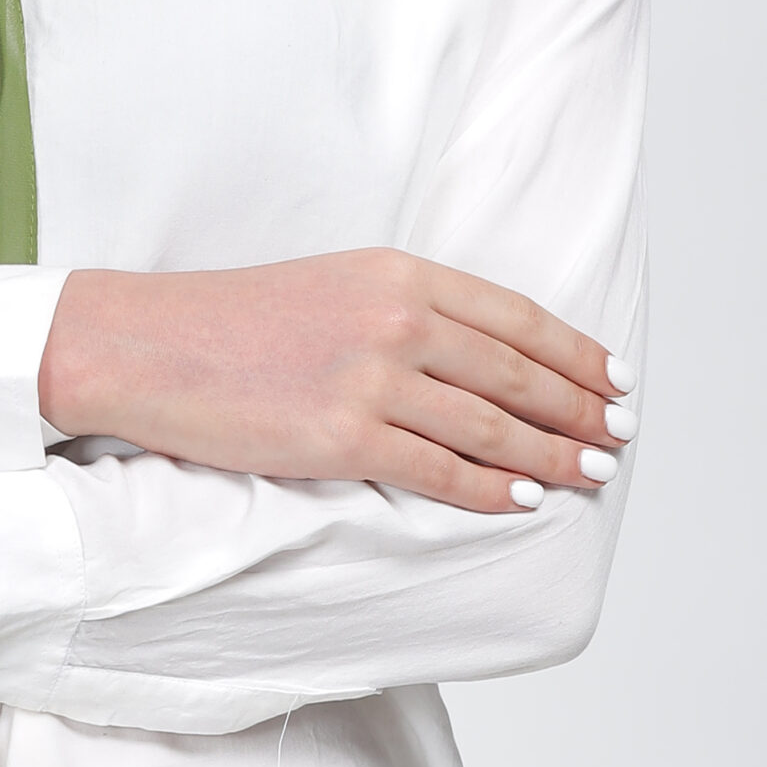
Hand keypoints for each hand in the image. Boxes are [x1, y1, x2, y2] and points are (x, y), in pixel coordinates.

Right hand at [39, 251, 635, 513]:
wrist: (147, 345)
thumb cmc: (230, 319)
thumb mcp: (330, 285)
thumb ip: (404, 309)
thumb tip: (479, 358)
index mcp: (393, 271)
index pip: (514, 316)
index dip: (575, 354)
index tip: (613, 379)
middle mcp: (394, 319)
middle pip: (517, 372)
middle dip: (580, 409)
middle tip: (619, 435)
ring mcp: (371, 380)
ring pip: (492, 426)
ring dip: (553, 453)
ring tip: (591, 470)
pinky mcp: (344, 439)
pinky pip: (441, 471)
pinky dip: (492, 488)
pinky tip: (525, 495)